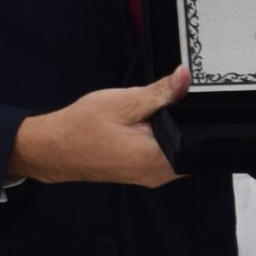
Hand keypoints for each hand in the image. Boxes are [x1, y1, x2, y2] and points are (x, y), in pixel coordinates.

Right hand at [12, 65, 188, 187]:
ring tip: (155, 112)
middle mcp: (158, 175)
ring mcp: (150, 177)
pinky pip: (164, 156)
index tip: (194, 102)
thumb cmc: (83, 127)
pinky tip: (148, 126)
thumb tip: (186, 78)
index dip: (201, 120)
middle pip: (192, 148)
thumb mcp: (125, 102)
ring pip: (178, 152)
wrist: (54, 148)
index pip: (199, 143)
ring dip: (172, 132)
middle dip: (186, 124)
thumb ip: (160, 93)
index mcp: (156, 159)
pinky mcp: (143, 173)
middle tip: (169, 103)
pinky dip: (161, 139)